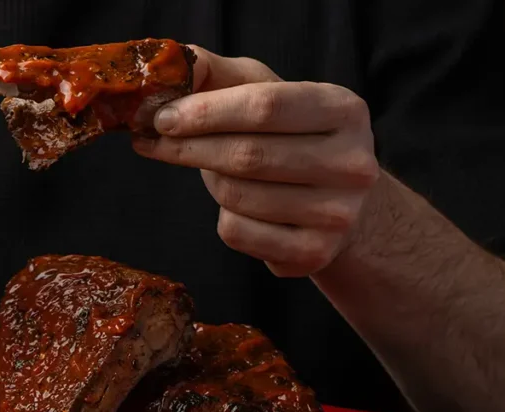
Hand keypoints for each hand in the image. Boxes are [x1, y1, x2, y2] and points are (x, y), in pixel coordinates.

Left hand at [133, 47, 380, 276]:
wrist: (344, 206)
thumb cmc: (292, 138)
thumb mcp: (267, 92)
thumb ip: (218, 74)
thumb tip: (174, 66)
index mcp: (344, 110)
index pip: (265, 106)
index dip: (206, 112)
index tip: (162, 117)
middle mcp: (351, 163)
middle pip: (247, 155)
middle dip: (189, 148)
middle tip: (153, 142)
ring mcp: (337, 214)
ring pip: (237, 197)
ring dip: (209, 182)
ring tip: (211, 170)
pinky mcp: (314, 253)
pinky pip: (239, 233)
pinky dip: (225, 218)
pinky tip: (240, 207)